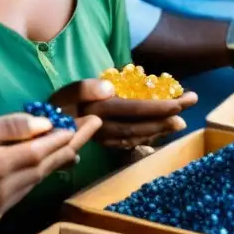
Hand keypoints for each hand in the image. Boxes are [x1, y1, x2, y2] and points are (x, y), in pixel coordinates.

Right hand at [0, 113, 101, 220]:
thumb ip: (6, 127)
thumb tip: (42, 124)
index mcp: (0, 166)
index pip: (45, 148)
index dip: (68, 133)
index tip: (89, 119)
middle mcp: (7, 187)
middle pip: (49, 164)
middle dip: (73, 143)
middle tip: (94, 125)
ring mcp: (2, 201)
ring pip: (40, 177)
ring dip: (59, 158)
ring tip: (77, 139)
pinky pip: (28, 187)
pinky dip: (41, 171)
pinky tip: (47, 161)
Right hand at [51, 79, 197, 149]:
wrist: (43, 128)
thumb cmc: (60, 103)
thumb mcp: (68, 91)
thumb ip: (86, 88)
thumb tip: (108, 88)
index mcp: (98, 113)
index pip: (133, 110)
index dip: (158, 107)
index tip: (180, 102)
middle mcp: (105, 130)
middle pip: (141, 125)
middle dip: (168, 116)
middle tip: (190, 104)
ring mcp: (106, 141)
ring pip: (138, 136)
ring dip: (162, 127)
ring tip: (182, 117)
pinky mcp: (105, 145)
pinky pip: (131, 143)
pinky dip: (148, 137)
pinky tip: (162, 131)